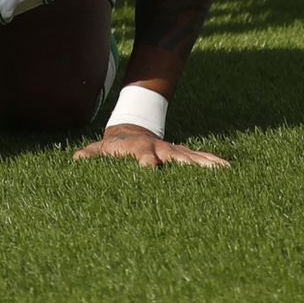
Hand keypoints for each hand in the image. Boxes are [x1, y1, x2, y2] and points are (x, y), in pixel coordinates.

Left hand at [73, 125, 229, 167]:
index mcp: (139, 150)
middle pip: (175, 156)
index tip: (151, 168)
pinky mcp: (181, 155)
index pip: (143, 156)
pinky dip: (212, 163)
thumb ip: (90, 155)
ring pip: (192, 157)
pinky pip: (199, 158)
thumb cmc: (115, 146)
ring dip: (207, 164)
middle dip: (188, 163)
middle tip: (204, 172)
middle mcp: (160, 150)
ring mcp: (173, 151)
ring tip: (225, 170)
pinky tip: (228, 169)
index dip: (146, 161)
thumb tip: (75, 160)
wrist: (132, 130)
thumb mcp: (101, 149)